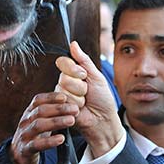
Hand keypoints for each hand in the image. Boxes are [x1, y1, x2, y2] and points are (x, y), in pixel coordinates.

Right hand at [9, 92, 78, 163]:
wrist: (19, 155)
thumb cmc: (35, 135)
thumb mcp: (40, 121)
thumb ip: (51, 112)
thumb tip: (70, 101)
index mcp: (29, 113)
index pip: (38, 100)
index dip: (51, 97)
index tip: (65, 97)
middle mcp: (25, 122)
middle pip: (40, 111)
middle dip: (59, 109)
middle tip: (75, 109)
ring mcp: (24, 135)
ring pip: (38, 126)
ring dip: (56, 122)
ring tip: (71, 120)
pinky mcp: (25, 150)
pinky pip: (36, 145)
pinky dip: (49, 141)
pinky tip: (61, 138)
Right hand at [55, 41, 124, 156]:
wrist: (103, 119)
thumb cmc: (102, 99)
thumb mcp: (96, 76)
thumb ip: (83, 60)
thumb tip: (73, 43)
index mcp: (73, 73)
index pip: (63, 62)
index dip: (73, 68)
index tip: (84, 75)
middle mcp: (65, 83)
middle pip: (64, 77)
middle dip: (79, 85)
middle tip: (87, 92)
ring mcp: (61, 96)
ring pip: (64, 89)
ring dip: (79, 97)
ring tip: (84, 102)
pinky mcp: (60, 108)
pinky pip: (64, 101)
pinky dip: (76, 105)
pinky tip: (79, 110)